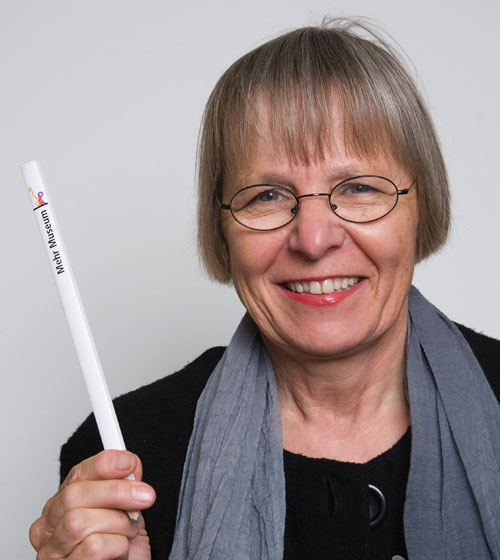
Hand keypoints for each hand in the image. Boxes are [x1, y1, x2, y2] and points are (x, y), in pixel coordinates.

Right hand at [30, 450, 155, 558]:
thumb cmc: (118, 551)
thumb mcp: (125, 513)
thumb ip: (123, 487)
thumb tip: (128, 462)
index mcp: (63, 505)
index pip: (76, 474)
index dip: (102, 464)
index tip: (129, 462)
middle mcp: (49, 527)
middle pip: (74, 495)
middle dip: (115, 491)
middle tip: (144, 496)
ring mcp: (52, 552)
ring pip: (80, 522)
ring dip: (117, 524)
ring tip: (128, 533)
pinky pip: (93, 547)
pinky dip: (117, 545)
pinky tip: (120, 551)